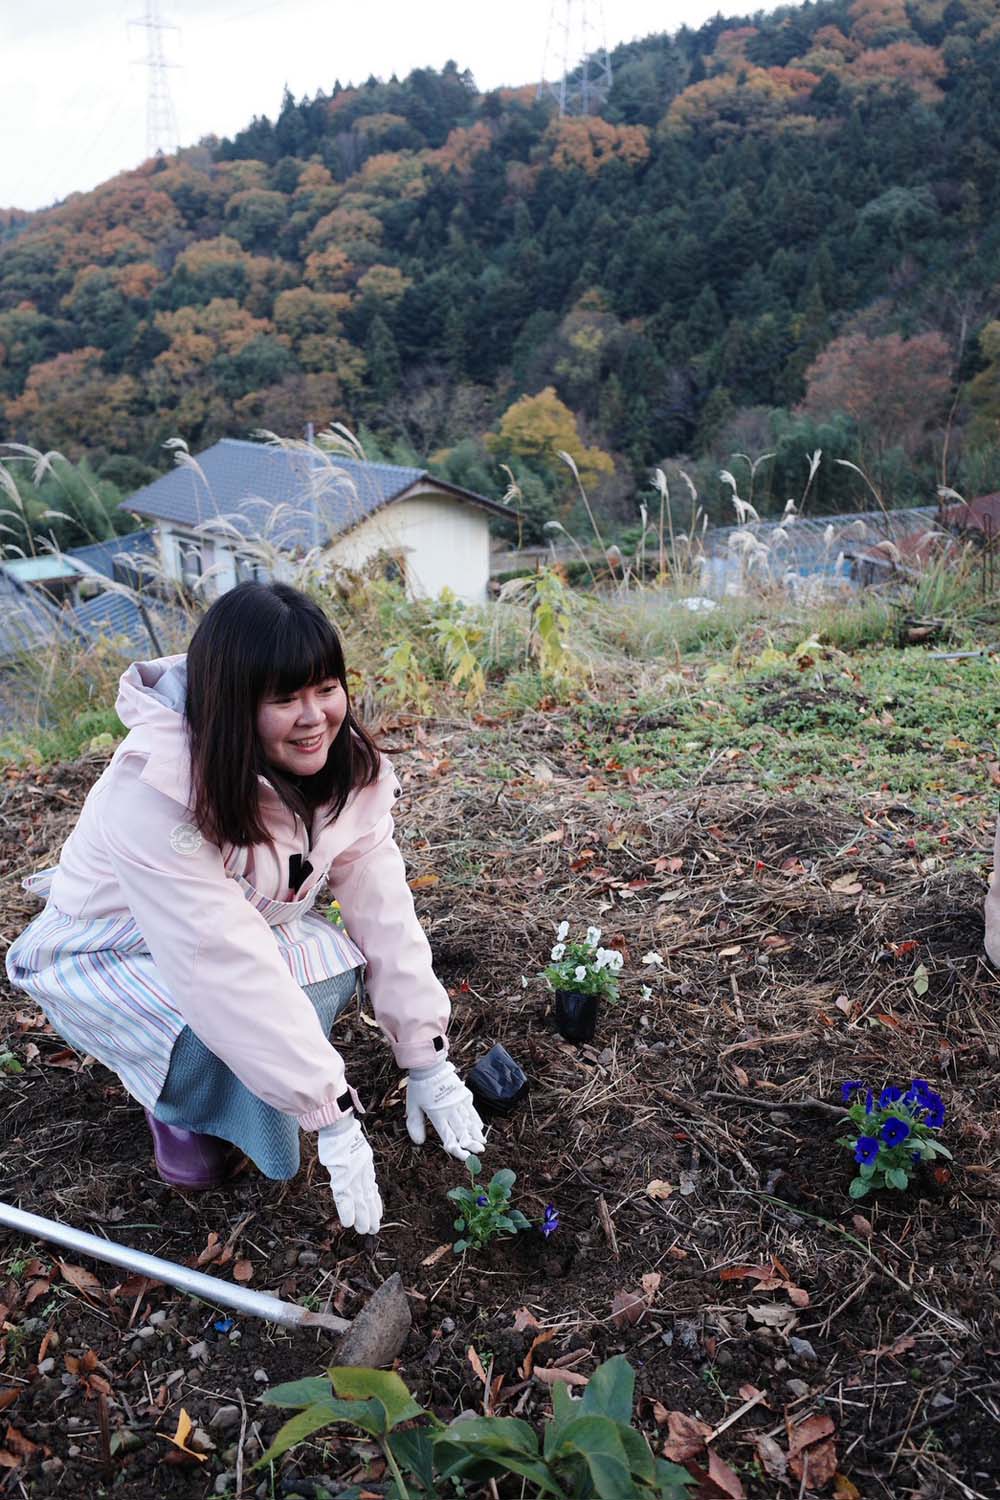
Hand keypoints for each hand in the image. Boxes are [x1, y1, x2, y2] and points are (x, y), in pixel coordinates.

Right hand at [317, 1116, 382, 1234]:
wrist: (337, 1122)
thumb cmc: (340, 1130)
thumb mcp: (351, 1146)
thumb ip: (351, 1158)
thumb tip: (346, 1163)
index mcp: (365, 1164)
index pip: (370, 1187)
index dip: (374, 1201)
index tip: (378, 1213)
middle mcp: (362, 1171)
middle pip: (367, 1196)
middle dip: (371, 1213)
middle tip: (374, 1229)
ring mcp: (352, 1174)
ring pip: (359, 1200)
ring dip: (362, 1217)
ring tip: (365, 1230)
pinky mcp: (341, 1175)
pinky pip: (344, 1197)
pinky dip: (346, 1210)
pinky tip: (348, 1222)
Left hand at [406, 1060, 485, 1161]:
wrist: (429, 1064)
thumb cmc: (419, 1085)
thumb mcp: (412, 1106)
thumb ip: (415, 1124)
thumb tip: (419, 1143)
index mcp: (437, 1114)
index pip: (449, 1137)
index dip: (457, 1149)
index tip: (464, 1157)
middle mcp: (450, 1110)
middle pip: (462, 1130)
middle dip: (471, 1143)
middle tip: (479, 1151)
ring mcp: (459, 1102)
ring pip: (469, 1121)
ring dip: (476, 1133)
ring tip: (482, 1142)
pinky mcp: (463, 1094)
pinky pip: (472, 1109)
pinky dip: (476, 1119)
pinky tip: (479, 1126)